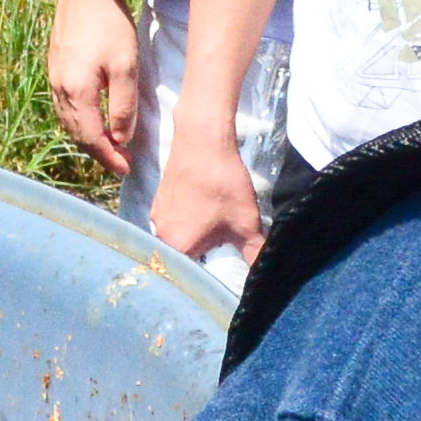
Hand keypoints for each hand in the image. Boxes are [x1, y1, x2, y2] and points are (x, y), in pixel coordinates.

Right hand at [46, 0, 145, 168]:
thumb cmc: (109, 24)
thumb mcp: (126, 67)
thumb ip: (123, 106)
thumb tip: (121, 139)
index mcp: (77, 93)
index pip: (92, 139)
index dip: (110, 158)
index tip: (127, 168)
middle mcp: (60, 89)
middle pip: (77, 134)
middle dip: (99, 152)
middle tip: (121, 162)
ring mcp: (54, 77)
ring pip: (68, 121)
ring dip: (88, 138)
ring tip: (109, 145)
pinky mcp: (56, 66)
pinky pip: (64, 106)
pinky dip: (79, 121)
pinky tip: (92, 118)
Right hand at [153, 125, 266, 276]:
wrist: (203, 141)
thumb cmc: (222, 183)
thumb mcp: (246, 223)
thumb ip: (254, 254)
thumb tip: (263, 275)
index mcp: (179, 247)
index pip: (190, 278)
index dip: (206, 278)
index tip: (221, 273)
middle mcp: (161, 235)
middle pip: (182, 258)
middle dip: (200, 258)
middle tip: (220, 252)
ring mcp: (157, 216)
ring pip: (177, 239)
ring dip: (194, 239)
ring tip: (214, 230)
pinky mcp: (159, 200)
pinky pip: (173, 222)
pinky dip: (187, 222)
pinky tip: (204, 211)